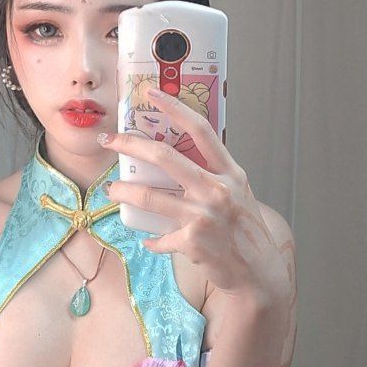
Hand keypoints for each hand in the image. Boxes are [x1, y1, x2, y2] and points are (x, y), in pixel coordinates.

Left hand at [99, 86, 289, 305]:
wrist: (258, 272)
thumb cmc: (245, 231)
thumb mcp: (238, 193)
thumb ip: (214, 175)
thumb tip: (178, 160)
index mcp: (230, 172)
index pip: (200, 130)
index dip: (175, 108)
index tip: (152, 93)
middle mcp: (217, 190)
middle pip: (164, 157)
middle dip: (129, 144)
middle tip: (108, 140)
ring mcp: (203, 216)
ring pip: (149, 195)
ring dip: (123, 191)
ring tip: (112, 190)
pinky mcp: (192, 241)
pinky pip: (159, 236)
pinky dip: (151, 239)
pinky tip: (149, 239)